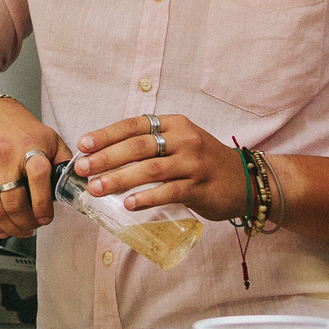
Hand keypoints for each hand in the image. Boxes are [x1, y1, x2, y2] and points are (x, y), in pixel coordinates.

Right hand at [0, 97, 73, 237]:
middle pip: (14, 201)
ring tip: (19, 230)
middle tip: (33, 227)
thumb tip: (77, 187)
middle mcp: (6, 156)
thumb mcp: (50, 138)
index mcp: (30, 147)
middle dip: (26, 223)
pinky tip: (0, 228)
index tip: (46, 218)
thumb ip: (64, 162)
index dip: (43, 205)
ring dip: (10, 226)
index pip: (39, 178)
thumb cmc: (21, 128)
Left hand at [73, 113, 249, 221]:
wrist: (245, 180)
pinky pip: (169, 191)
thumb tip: (106, 157)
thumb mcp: (180, 143)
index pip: (134, 125)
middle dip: (106, 157)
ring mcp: (193, 163)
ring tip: (96, 188)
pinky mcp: (200, 186)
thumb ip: (151, 146)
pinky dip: (147, 197)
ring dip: (120, 178)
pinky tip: (129, 204)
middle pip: (138, 146)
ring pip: (150, 169)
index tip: (83, 145)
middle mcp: (184, 139)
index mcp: (174, 124)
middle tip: (83, 169)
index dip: (106, 134)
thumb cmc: (203, 163)